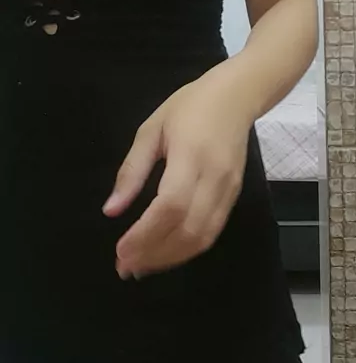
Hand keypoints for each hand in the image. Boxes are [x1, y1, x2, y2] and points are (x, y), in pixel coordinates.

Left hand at [103, 71, 251, 277]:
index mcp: (190, 155)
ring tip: (141, 265)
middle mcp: (214, 177)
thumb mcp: (151, 129)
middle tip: (125, 266)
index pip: (170, 205)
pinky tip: (166, 252)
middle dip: (154, 254)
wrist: (237, 96)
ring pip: (202, 237)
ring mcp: (228, 189)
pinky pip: (212, 232)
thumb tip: (111, 210)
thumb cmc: (190, 106)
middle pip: (187, 229)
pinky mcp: (234, 196)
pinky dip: (187, 249)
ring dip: (170, 258)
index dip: (145, 234)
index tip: (120, 250)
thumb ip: (132, 170)